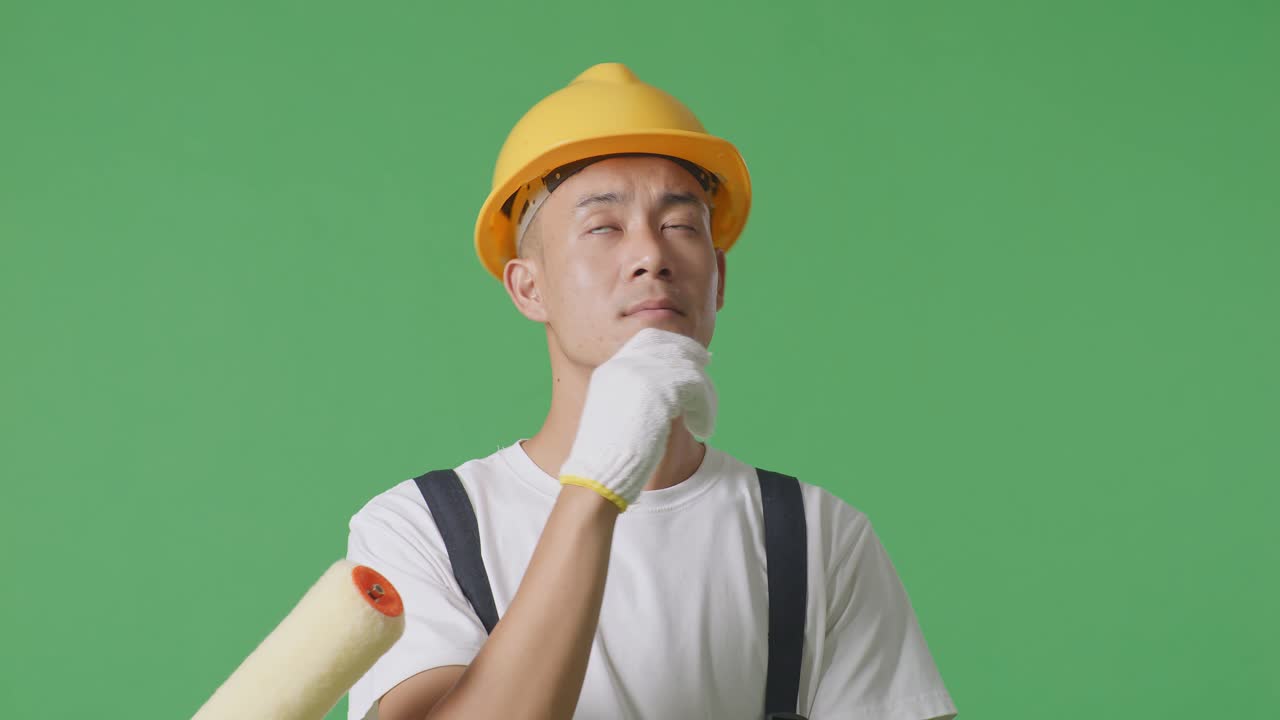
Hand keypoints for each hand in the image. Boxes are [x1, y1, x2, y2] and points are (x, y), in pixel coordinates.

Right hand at [558, 327, 717, 511]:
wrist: (599, 472)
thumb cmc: (609, 455)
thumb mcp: (619, 412)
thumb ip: (639, 392)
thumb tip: (674, 385)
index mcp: (612, 368)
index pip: (649, 339)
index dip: (675, 346)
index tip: (694, 359)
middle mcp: (625, 365)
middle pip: (672, 347)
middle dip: (694, 359)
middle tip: (708, 376)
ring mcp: (641, 374)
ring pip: (690, 371)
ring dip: (704, 396)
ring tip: (703, 421)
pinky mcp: (660, 389)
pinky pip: (697, 390)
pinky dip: (705, 410)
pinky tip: (701, 429)